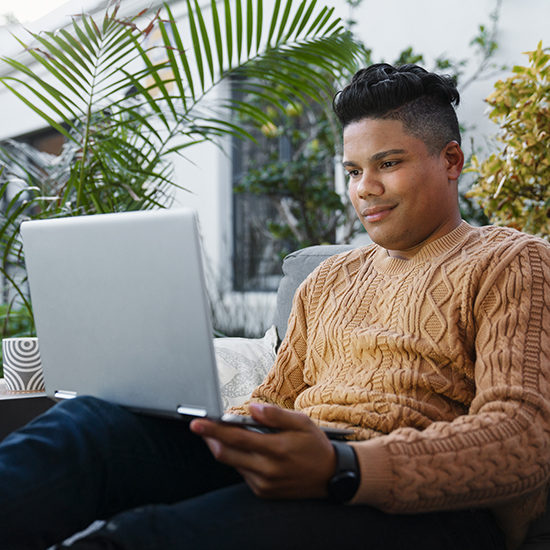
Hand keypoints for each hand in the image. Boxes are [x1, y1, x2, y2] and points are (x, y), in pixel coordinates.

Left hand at [190, 404, 335, 499]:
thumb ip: (275, 415)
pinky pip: (242, 473)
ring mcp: (264, 483)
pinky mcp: (263, 492)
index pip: (236, 438)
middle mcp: (267, 469)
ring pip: (232, 464)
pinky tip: (245, 449)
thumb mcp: (301, 422)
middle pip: (226, 454)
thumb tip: (253, 408)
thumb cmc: (315, 445)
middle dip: (209, 439)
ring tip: (222, 433)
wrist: (331, 476)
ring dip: (223, 448)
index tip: (196, 423)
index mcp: (276, 449)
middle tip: (200, 426)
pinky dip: (238, 459)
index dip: (213, 430)